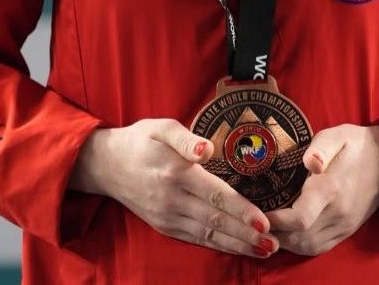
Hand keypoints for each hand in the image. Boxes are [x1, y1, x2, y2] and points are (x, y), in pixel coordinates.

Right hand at [69, 119, 276, 257]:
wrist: (104, 164)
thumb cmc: (140, 141)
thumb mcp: (161, 128)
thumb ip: (186, 138)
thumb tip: (207, 149)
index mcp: (177, 174)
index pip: (216, 196)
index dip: (242, 211)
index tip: (264, 221)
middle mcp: (172, 200)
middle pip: (216, 220)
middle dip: (247, 235)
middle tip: (274, 244)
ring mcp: (167, 216)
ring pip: (207, 233)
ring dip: (237, 244)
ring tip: (264, 250)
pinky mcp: (163, 225)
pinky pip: (194, 238)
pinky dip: (217, 245)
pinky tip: (237, 249)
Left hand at [266, 123, 378, 255]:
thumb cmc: (357, 144)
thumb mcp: (338, 135)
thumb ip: (320, 146)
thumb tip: (309, 161)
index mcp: (332, 188)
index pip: (299, 218)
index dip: (274, 220)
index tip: (258, 210)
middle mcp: (339, 212)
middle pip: (298, 237)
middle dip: (273, 233)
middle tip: (256, 220)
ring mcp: (344, 224)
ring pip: (306, 246)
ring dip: (284, 241)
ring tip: (269, 227)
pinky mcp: (347, 230)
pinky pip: (318, 247)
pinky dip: (298, 245)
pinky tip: (288, 233)